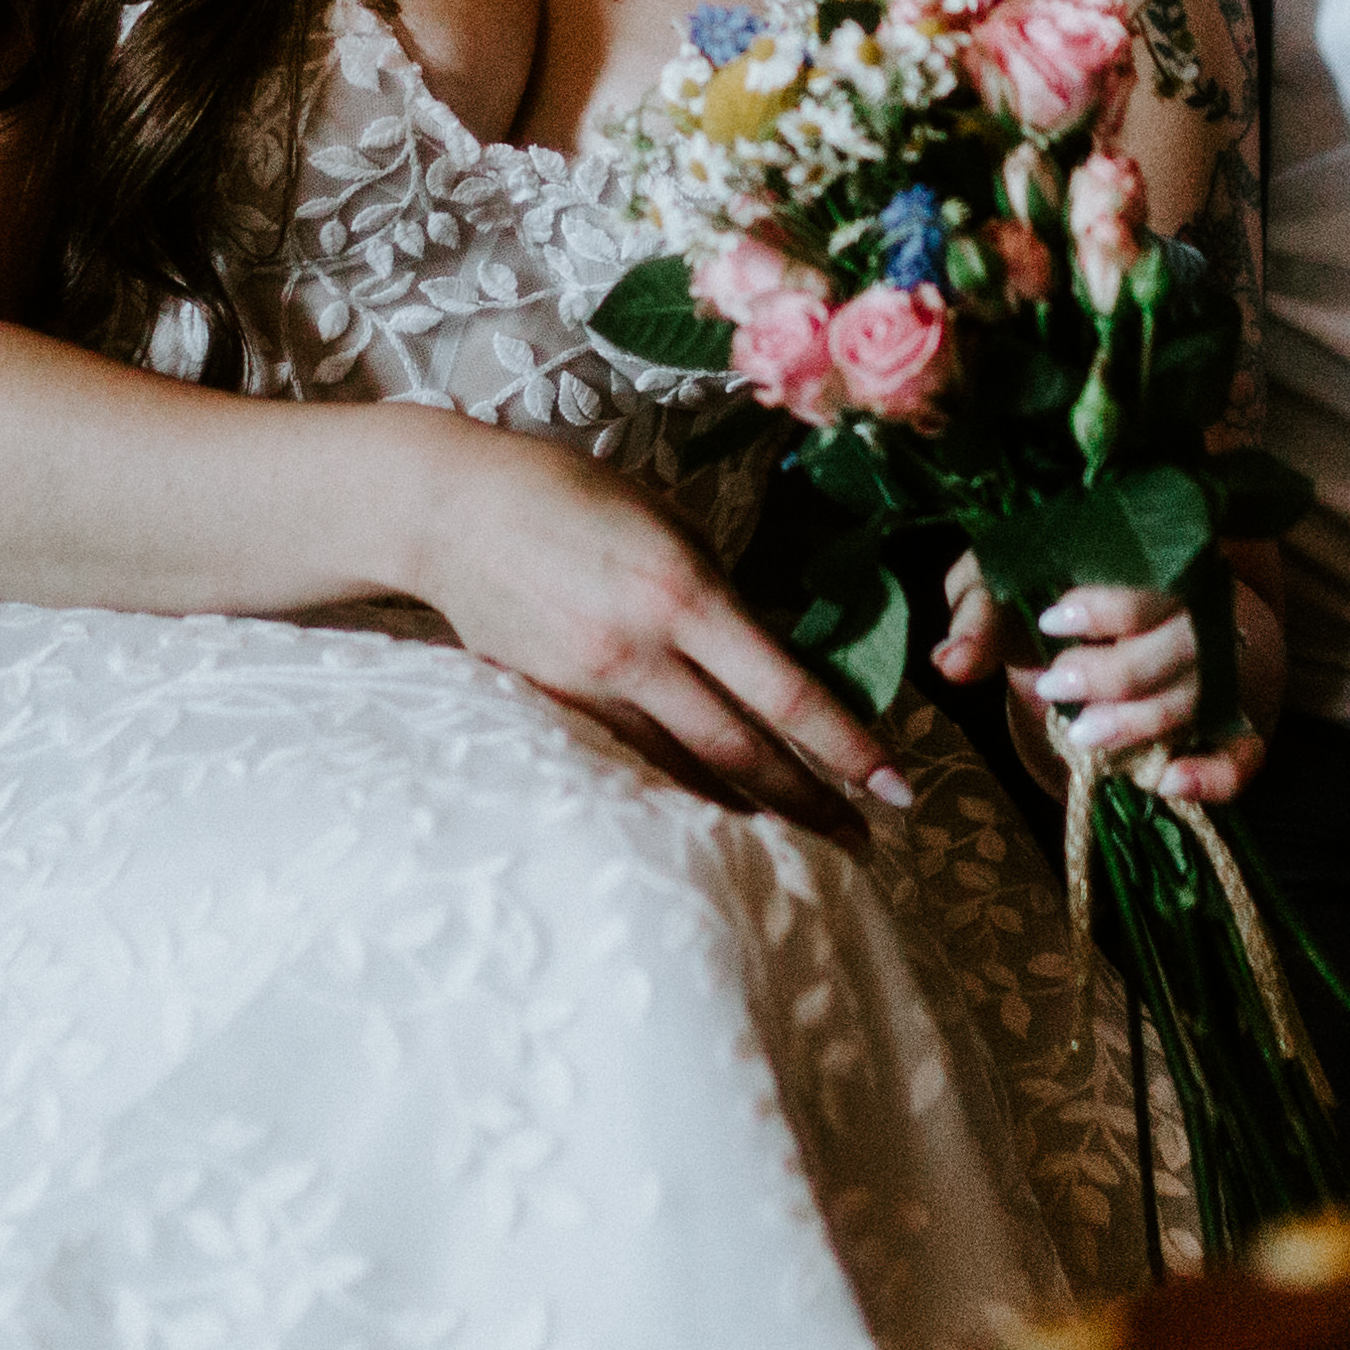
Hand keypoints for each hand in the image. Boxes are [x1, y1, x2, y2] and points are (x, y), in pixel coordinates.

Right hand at [390, 415, 913, 843]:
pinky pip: (626, 767)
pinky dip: (674, 798)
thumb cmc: (571, 497)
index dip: (846, 747)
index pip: (784, 690)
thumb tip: (770, 654)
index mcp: (682, 591)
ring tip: (803, 852)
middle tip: (864, 846)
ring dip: (748, 818)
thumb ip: (720, 594)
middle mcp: (639, 649)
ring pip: (683, 774)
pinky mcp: (550, 708)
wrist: (452, 511)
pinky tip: (709, 827)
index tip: (898, 787)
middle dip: (811, 805)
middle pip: (742, 751)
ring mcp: (588, 688)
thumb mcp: (667, 522)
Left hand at [934, 552, 1270, 806]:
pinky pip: (1244, 754)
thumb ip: (979, 615)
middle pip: (1183, 640)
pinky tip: (1167, 785)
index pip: (1154, 576)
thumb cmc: (1050, 599)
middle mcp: (1200, 613)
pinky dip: (1215, 776)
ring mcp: (1222, 673)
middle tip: (1056, 687)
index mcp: (1155, 563)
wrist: (1111, 630)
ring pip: (1202, 696)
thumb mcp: (1009, 591)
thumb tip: (951, 662)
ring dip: (1142, 722)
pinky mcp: (1231, 727)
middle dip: (1115, 672)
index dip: (1107, 605)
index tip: (1050, 620)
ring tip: (1082, 735)